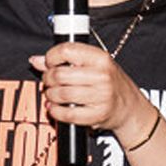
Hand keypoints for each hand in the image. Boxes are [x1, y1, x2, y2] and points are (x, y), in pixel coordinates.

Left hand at [29, 41, 155, 143]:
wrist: (129, 107)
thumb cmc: (109, 83)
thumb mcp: (92, 65)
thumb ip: (64, 61)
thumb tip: (36, 60)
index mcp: (100, 58)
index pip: (67, 51)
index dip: (51, 57)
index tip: (49, 63)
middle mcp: (102, 76)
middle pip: (60, 74)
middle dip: (48, 79)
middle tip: (49, 81)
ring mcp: (101, 96)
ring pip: (61, 94)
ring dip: (50, 95)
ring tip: (52, 94)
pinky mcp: (97, 115)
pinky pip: (67, 114)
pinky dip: (55, 112)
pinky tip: (55, 108)